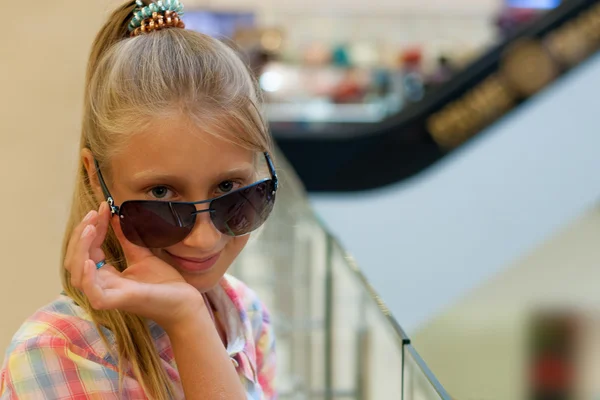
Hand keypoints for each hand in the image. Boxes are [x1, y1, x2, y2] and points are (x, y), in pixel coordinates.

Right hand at [64, 202, 206, 330]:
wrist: (185, 302)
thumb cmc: (164, 284)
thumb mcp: (143, 255)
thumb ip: (127, 239)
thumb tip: (115, 217)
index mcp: (107, 276)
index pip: (89, 250)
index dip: (92, 228)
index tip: (103, 208)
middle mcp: (103, 286)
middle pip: (76, 261)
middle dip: (80, 235)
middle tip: (94, 214)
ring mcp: (108, 295)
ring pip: (77, 275)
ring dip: (80, 249)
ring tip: (90, 229)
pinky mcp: (117, 302)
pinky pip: (93, 293)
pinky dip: (88, 277)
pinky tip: (92, 260)